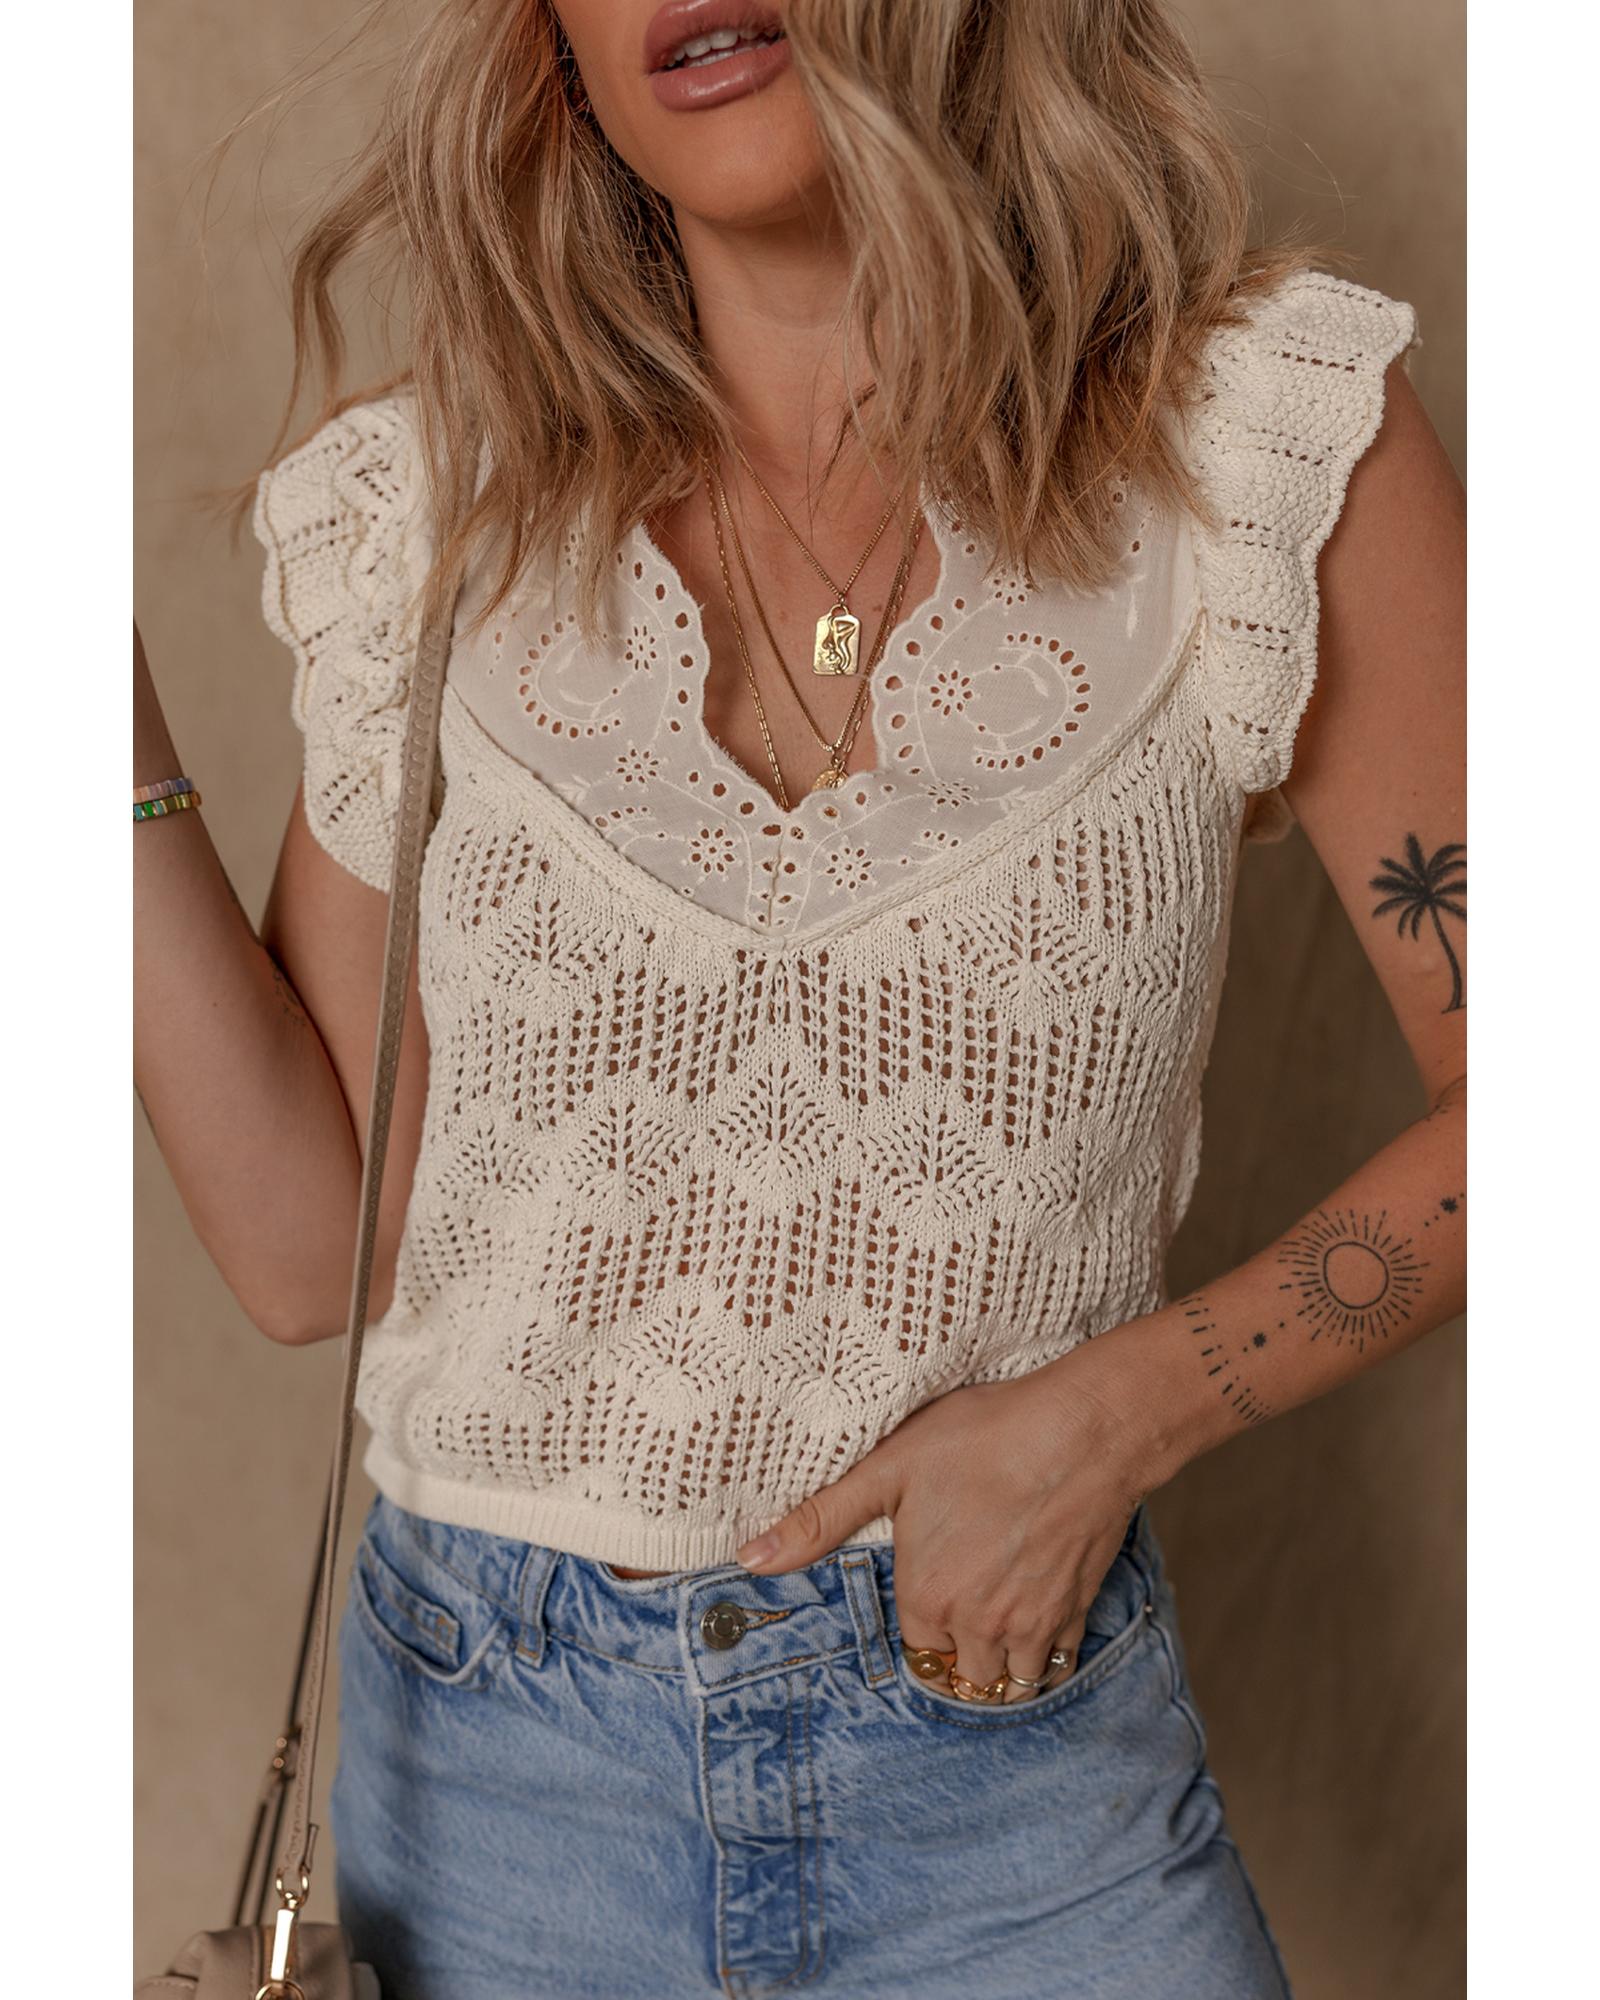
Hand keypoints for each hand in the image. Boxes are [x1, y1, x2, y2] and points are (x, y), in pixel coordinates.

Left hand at [733, 1354, 1159, 1703]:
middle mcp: (979, 1625)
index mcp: (927, 1597)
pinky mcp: (1077, 1612)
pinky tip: (1037, 1617)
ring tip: (993, 1623)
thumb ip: (819, 1520)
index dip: (918, 1620)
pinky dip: (1045, 1656)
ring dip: (999, 1666)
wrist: (1085, 1429)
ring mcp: (1033, 1625)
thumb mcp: (889, 1467)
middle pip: (960, 1677)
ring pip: (1009, 1683)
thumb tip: (748, 1560)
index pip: (914, 1650)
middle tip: (960, 1610)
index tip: (928, 1591)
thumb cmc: (984, 1436)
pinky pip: (1056, 1667)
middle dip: (956, 1655)